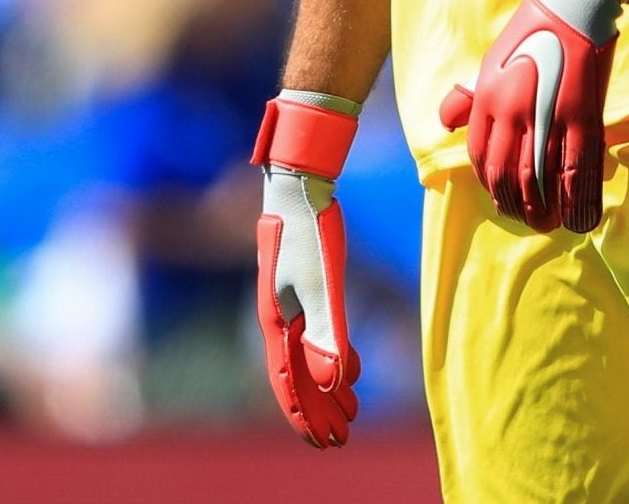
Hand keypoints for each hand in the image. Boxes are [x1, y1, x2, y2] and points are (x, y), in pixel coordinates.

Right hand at [252, 95, 360, 445]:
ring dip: (327, 390)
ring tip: (350, 414)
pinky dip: (333, 358)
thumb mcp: (323, 285)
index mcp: (277, 321)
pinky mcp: (304, 290)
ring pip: (307, 359)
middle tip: (340, 440)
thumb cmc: (309, 233)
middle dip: (319, 411)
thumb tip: (334, 382)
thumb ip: (327, 333)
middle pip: (298, 377)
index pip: (289, 383)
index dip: (307, 416)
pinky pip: (316, 337)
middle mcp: (279, 319)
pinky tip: (352, 372)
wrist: (299, 186)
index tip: (324, 443)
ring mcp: (290, 304)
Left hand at [439, 0, 628, 233]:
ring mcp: (548, 116)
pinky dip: (578, 200)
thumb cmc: (531, 30)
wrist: (573, 4)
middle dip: (516, 206)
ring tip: (549, 223)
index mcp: (488, 98)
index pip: (482, 157)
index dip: (491, 185)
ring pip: (540, 181)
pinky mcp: (582, 117)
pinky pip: (577, 171)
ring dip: (544, 210)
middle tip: (527, 219)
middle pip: (508, 176)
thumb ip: (470, 98)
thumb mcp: (490, 62)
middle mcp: (513, 111)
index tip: (502, 199)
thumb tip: (446, 122)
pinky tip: (579, 217)